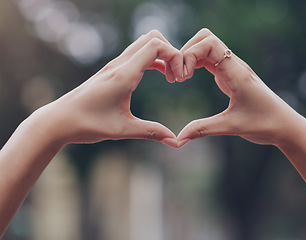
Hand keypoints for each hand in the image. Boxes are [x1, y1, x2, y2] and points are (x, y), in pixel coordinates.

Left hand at [34, 30, 182, 147]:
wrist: (59, 120)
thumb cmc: (87, 124)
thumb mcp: (122, 130)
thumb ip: (151, 132)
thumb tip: (175, 142)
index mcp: (124, 74)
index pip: (156, 45)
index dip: (175, 56)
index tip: (180, 79)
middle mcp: (120, 65)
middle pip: (153, 38)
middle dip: (172, 53)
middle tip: (178, 76)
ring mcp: (116, 66)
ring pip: (146, 44)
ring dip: (163, 56)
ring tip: (172, 78)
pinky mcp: (113, 71)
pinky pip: (139, 55)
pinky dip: (155, 60)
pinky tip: (161, 77)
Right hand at [177, 29, 303, 146]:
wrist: (285, 125)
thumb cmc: (264, 124)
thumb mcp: (232, 127)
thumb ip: (204, 129)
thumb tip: (179, 139)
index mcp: (237, 73)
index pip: (209, 44)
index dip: (190, 54)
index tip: (183, 77)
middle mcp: (235, 66)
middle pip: (205, 38)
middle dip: (186, 51)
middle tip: (179, 76)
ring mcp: (233, 69)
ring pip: (207, 47)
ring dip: (190, 56)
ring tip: (181, 78)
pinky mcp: (231, 76)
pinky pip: (210, 59)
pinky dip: (196, 63)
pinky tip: (188, 78)